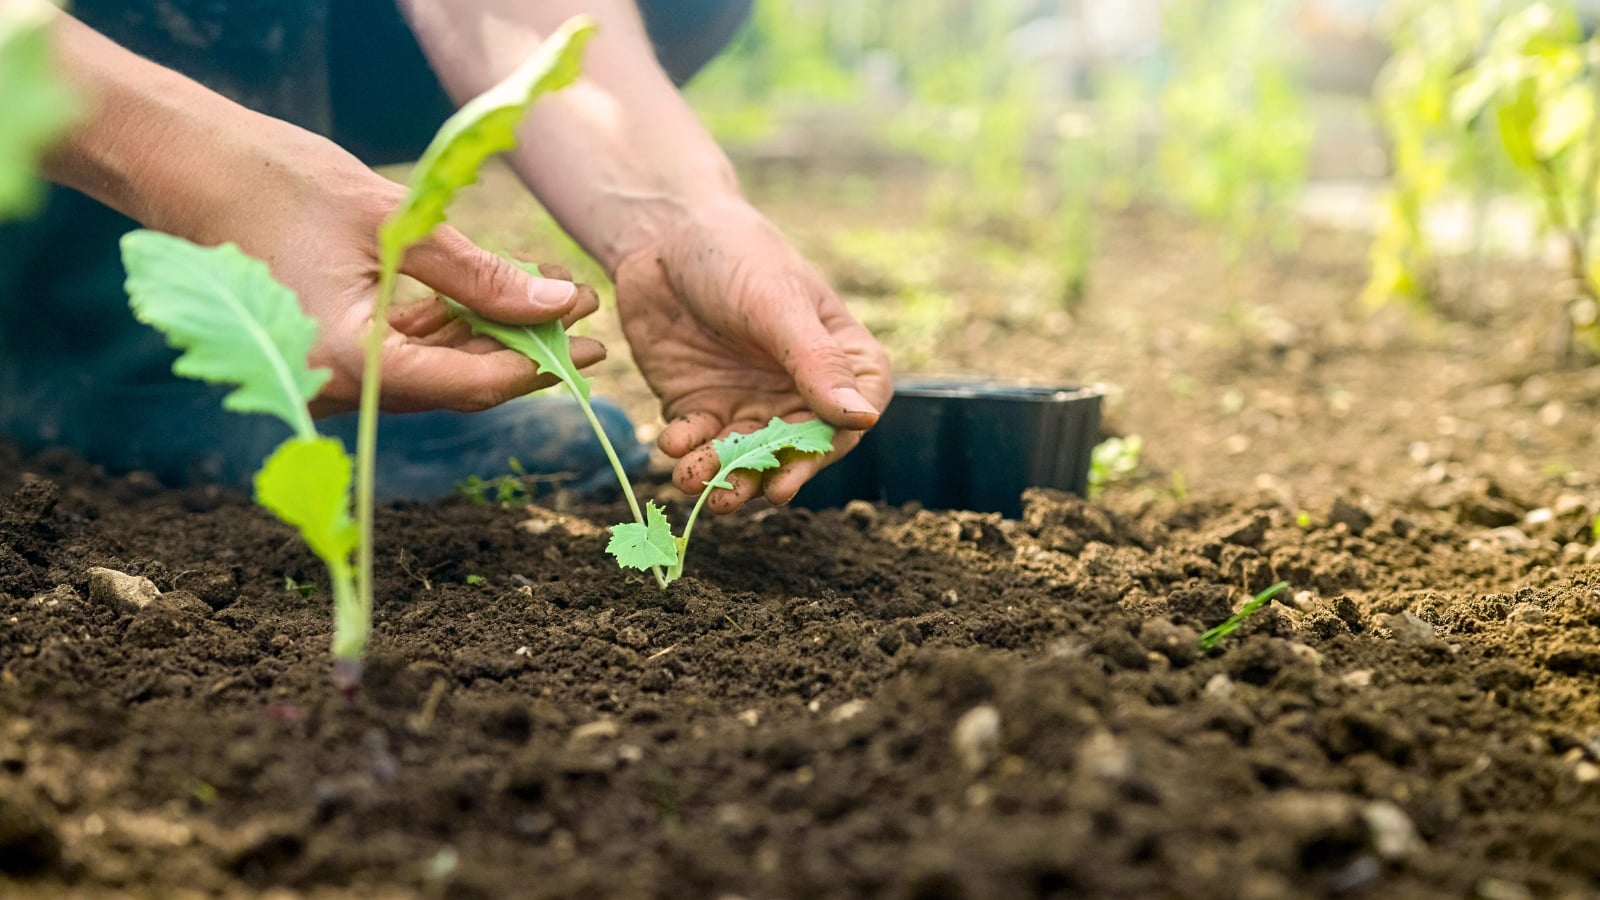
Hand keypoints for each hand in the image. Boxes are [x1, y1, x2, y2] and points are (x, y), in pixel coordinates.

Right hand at [41, 13, 603, 416]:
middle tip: (589, 329)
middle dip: (526, 357)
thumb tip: (557, 304)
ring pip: (438, 372)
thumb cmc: (280, 186)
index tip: (588, 344)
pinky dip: (456, 329)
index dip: (533, 367)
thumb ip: (477, 273)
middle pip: (456, 386)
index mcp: (343, 360)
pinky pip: (409, 352)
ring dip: (497, 341)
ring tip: (559, 305)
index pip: (462, 385)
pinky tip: (504, 298)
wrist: (192, 171)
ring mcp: (332, 373)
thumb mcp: (396, 224)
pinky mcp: (334, 350)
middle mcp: (336, 385)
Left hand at [614, 197, 891, 512]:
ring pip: (744, 457)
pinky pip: (698, 443)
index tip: (794, 470)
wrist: (660, 234)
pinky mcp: (699, 408)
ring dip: (722, 474)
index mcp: (840, 360)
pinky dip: (686, 451)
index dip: (827, 449)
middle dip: (769, 473)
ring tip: (696, 479)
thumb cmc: (737, 253)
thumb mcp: (779, 303)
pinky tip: (672, 445)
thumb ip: (817, 362)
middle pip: (795, 449)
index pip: (853, 417)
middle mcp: (798, 391)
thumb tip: (864, 420)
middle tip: (745, 494)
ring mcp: (749, 403)